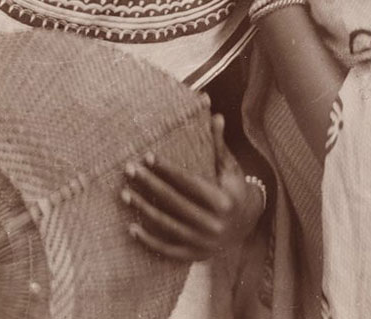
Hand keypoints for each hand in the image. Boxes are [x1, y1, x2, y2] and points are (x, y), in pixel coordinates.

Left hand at [122, 115, 262, 261]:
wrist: (246, 225)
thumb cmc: (233, 188)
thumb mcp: (229, 168)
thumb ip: (219, 144)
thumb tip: (216, 115)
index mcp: (222, 200)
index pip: (188, 182)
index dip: (167, 169)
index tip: (147, 156)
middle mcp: (213, 224)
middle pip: (173, 202)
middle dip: (149, 184)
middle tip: (129, 169)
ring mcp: (203, 242)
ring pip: (167, 225)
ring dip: (143, 209)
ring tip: (124, 194)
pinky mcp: (195, 255)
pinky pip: (167, 249)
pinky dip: (149, 240)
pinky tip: (131, 228)